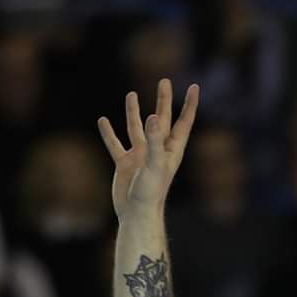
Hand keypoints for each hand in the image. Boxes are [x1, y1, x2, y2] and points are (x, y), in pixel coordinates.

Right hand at [98, 77, 199, 223]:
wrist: (136, 215)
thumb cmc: (150, 193)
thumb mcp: (154, 164)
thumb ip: (154, 140)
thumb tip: (153, 117)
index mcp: (170, 150)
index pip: (183, 122)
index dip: (189, 104)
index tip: (194, 86)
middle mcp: (156, 151)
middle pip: (162, 120)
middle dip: (163, 101)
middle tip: (164, 81)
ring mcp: (140, 157)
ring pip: (137, 129)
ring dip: (134, 113)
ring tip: (131, 94)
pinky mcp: (125, 164)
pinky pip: (115, 144)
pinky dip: (109, 133)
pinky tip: (103, 121)